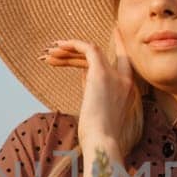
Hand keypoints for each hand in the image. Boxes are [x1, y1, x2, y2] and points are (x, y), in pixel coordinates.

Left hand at [42, 26, 139, 152]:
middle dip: (78, 51)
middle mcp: (126, 81)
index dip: (117, 47)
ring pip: (93, 52)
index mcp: (129, 93)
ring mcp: (116, 77)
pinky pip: (88, 49)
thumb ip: (96, 93)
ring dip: (69, 51)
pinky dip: (73, 44)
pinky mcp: (102, 73)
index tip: (113, 31)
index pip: (123, 63)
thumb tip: (84, 75)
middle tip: (55, 50)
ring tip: (48, 54)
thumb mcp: (100, 115)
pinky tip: (57, 47)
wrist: (103, 145)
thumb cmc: (100, 139)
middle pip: (102, 57)